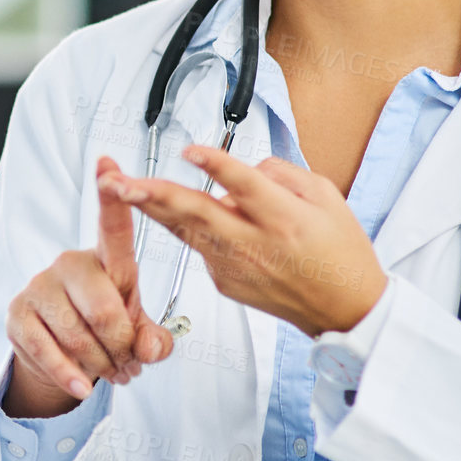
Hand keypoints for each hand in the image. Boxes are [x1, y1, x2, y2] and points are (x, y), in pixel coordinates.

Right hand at [4, 155, 174, 417]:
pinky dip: (70, 376)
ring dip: (101, 366)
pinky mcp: (18, 314)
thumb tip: (148, 348)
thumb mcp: (139, 329)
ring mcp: (40, 287)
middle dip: (122, 348)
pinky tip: (82, 385)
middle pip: (105, 310)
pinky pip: (47, 352)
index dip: (112, 196)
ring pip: (79, 337)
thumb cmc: (106, 325)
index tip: (109, 166)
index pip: (112, 225)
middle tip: (129, 365)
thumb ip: (152, 338)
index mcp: (107, 258)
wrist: (63, 352)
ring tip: (111, 373)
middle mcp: (71, 264)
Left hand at [97, 146, 386, 337]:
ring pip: (184, 229)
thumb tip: (242, 168)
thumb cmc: (339, 251)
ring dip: (148, 207)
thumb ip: (281, 175)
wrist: (344, 310)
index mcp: (284, 218)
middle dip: (152, 195)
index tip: (190, 150)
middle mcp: (255, 244)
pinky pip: (200, 245)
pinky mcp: (224, 283)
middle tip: (118, 181)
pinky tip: (180, 211)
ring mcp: (236, 268)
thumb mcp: (326, 197)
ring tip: (117, 187)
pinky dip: (188, 226)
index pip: (244, 186)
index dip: (215, 166)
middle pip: (197, 213)